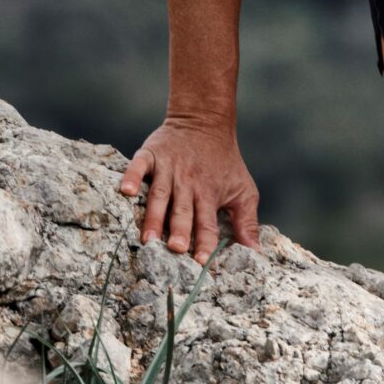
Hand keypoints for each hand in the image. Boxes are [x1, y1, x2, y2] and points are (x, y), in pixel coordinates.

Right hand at [118, 118, 260, 265]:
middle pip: (183, 211)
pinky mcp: (152, 155)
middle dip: (180, 230)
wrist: (205, 121)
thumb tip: (256, 252)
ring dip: (155, 216)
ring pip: (161, 195)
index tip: (201, 262)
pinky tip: (127, 191)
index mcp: (209, 194)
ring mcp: (169, 168)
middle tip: (176, 249)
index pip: (208, 222)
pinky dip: (133, 177)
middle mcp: (189, 183)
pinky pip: (140, 166)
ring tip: (148, 238)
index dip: (205, 241)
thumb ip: (247, 222)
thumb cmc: (225, 162)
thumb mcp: (243, 189)